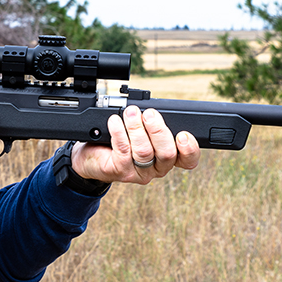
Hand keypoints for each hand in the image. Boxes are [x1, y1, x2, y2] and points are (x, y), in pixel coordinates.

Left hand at [70, 105, 199, 183]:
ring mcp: (139, 172)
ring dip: (136, 128)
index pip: (188, 160)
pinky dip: (119, 133)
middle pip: (167, 154)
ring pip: (144, 151)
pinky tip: (115, 122)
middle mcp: (157, 167)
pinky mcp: (121, 171)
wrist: (92, 157)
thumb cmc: (120, 141)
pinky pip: (123, 151)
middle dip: (158, 130)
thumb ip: (152, 124)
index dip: (190, 149)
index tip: (183, 134)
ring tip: (130, 113)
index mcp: (168, 157)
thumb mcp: (142, 131)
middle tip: (149, 114)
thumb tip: (151, 109)